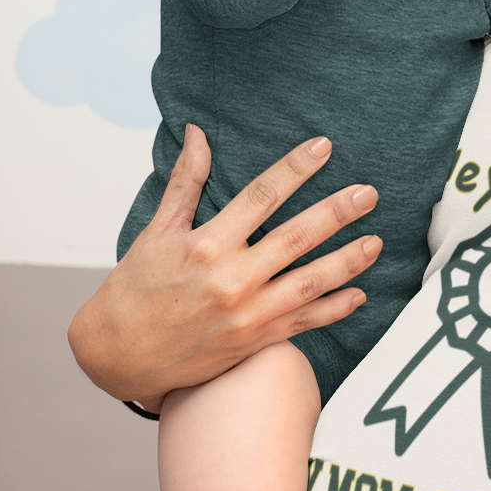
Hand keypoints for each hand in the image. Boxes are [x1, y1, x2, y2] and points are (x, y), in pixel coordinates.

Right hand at [67, 126, 382, 408]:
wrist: (116, 356)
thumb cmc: (134, 290)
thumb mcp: (157, 232)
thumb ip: (186, 183)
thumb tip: (197, 133)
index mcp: (206, 244)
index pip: (261, 196)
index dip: (295, 169)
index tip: (323, 147)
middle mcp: (230, 279)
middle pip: (296, 237)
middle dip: (336, 212)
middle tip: (368, 194)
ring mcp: (246, 314)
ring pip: (309, 282)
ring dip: (346, 261)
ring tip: (375, 242)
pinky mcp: (253, 342)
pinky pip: (303, 323)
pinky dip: (334, 309)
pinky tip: (359, 294)